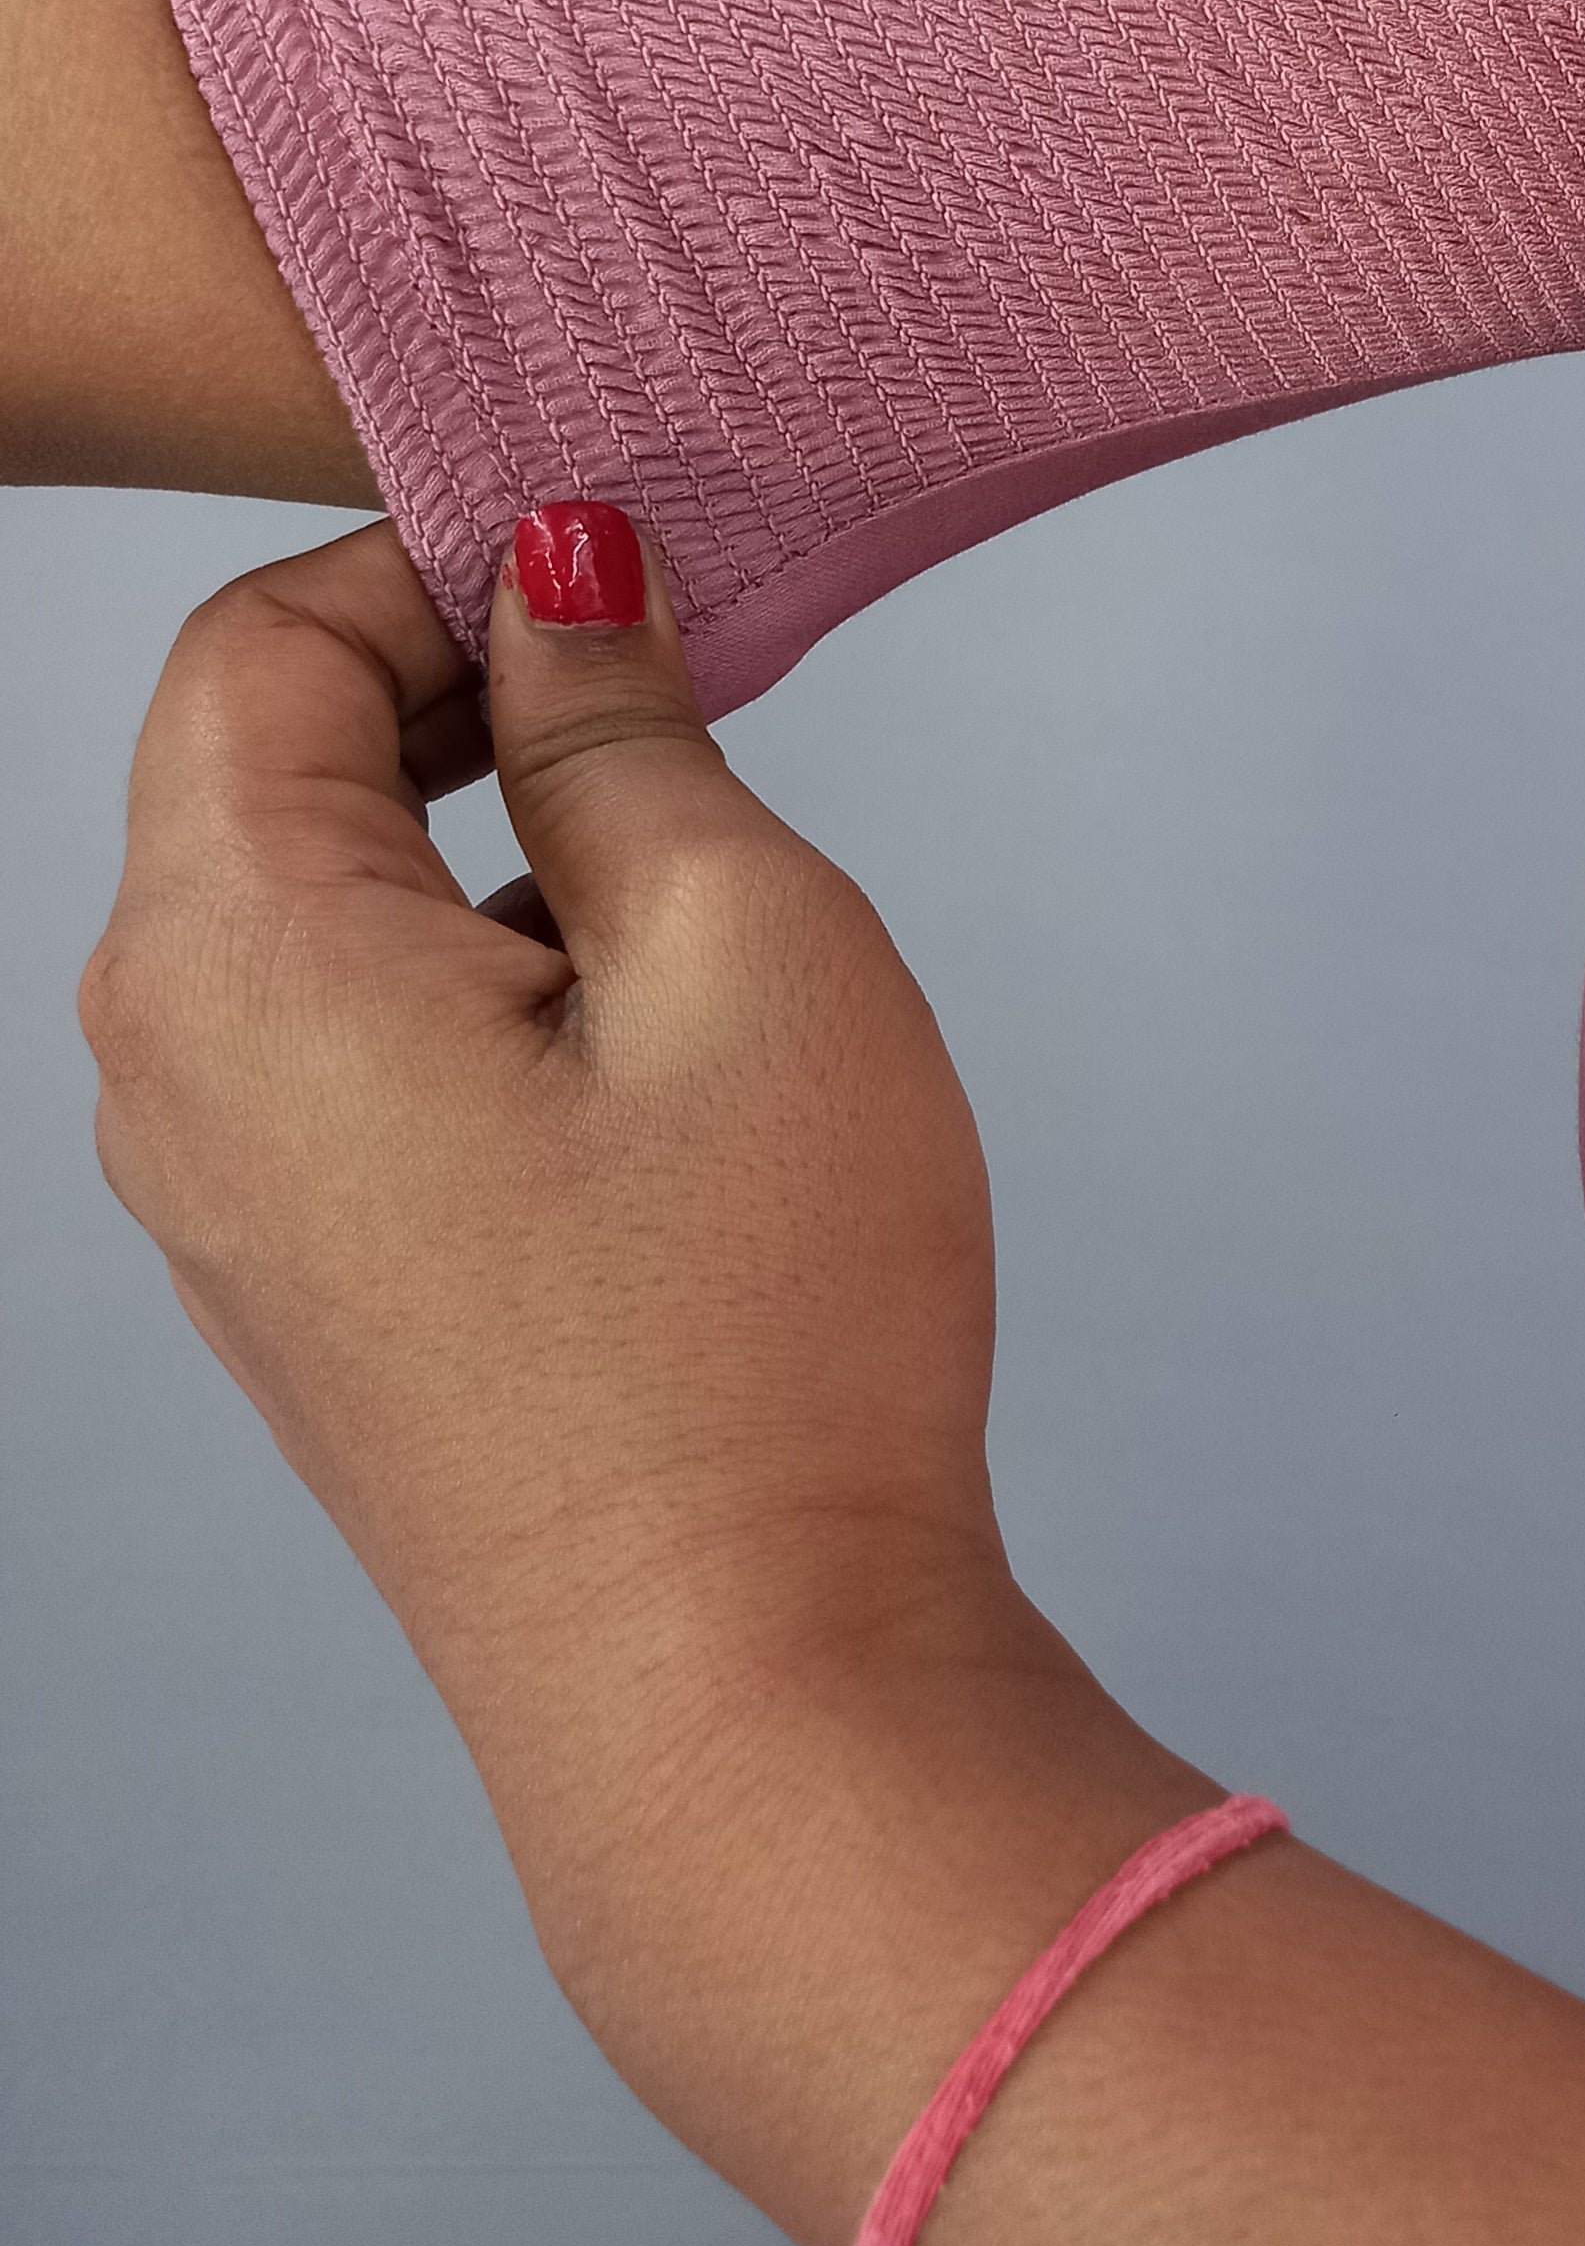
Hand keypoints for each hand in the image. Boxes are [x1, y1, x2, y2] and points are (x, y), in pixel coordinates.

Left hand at [81, 509, 1039, 1939]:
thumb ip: (623, 729)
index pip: (259, 643)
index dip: (436, 557)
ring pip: (303, 911)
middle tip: (680, 675)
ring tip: (683, 856)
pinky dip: (463, 966)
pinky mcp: (305, 1287)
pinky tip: (634, 1015)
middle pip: (256, 770)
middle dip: (456, 685)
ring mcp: (221, 1202)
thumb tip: (562, 573)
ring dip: (472, 831)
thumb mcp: (741, 948)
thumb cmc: (754, 1339)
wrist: (740, 1689)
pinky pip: (337, 1047)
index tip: (622, 559)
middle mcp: (169, 1075)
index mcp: (233, 957)